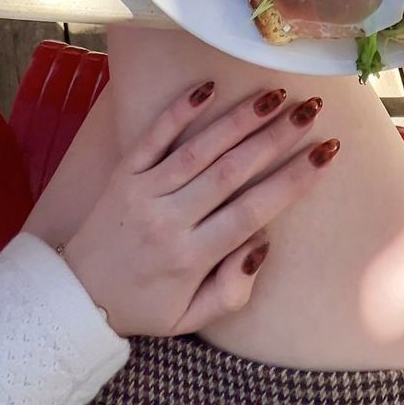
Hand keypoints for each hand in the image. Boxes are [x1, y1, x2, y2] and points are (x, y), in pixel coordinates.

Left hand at [60, 82, 337, 336]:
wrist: (78, 295)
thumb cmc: (144, 304)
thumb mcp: (190, 318)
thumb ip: (233, 291)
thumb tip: (262, 243)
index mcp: (190, 257)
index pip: (252, 211)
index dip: (293, 180)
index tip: (325, 152)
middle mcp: (169, 219)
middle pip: (232, 172)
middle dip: (277, 138)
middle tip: (311, 111)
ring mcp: (144, 191)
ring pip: (200, 148)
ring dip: (240, 119)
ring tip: (276, 94)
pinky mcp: (125, 172)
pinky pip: (154, 136)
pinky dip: (180, 110)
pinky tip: (208, 86)